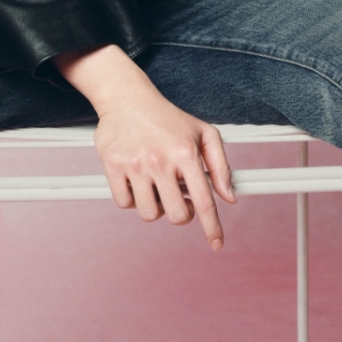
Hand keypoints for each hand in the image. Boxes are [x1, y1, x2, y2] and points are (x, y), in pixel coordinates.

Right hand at [54, 46, 235, 250]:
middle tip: (179, 197)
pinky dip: (132, 200)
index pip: (205, 200)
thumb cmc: (168, 118)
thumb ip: (221, 166)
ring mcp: (135, 164)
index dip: (212, 227)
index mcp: (186, 153)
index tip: (217, 244)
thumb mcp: (204, 133)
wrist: (127, 98)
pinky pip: (124, 203)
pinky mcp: (113, 165)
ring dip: (156, 207)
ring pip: (149, 214)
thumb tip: (229, 198)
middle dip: (182, 213)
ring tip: (156, 187)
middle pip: (177, 215)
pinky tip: (137, 183)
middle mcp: (160, 161)